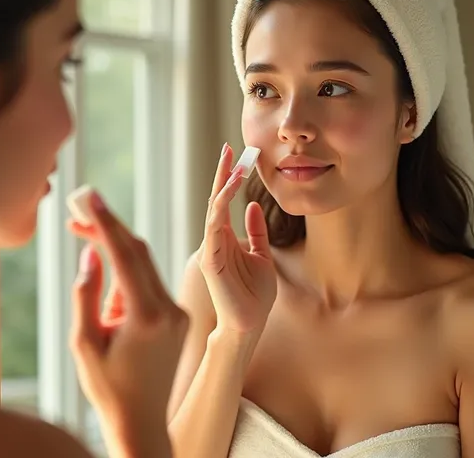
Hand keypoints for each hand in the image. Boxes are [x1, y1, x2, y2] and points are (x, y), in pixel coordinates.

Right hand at [69, 191, 188, 457]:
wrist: (142, 420)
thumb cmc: (106, 386)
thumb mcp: (84, 343)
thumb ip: (86, 295)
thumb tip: (92, 253)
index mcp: (145, 316)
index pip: (123, 256)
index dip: (104, 223)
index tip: (89, 197)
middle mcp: (168, 309)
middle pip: (138, 253)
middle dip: (109, 228)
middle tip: (81, 208)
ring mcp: (178, 313)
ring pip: (146, 267)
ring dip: (116, 256)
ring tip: (90, 264)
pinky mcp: (180, 317)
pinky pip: (152, 284)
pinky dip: (129, 278)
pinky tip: (110, 296)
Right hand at [197, 143, 277, 334]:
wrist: (249, 325)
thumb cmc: (253, 295)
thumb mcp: (262, 256)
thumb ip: (256, 232)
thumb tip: (252, 206)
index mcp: (225, 237)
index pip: (225, 201)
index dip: (229, 177)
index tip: (236, 155)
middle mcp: (215, 239)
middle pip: (216, 198)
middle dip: (222, 173)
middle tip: (228, 148)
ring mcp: (211, 248)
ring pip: (214, 209)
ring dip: (222, 185)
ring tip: (233, 165)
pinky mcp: (211, 260)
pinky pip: (213, 227)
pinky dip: (220, 207)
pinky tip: (228, 191)